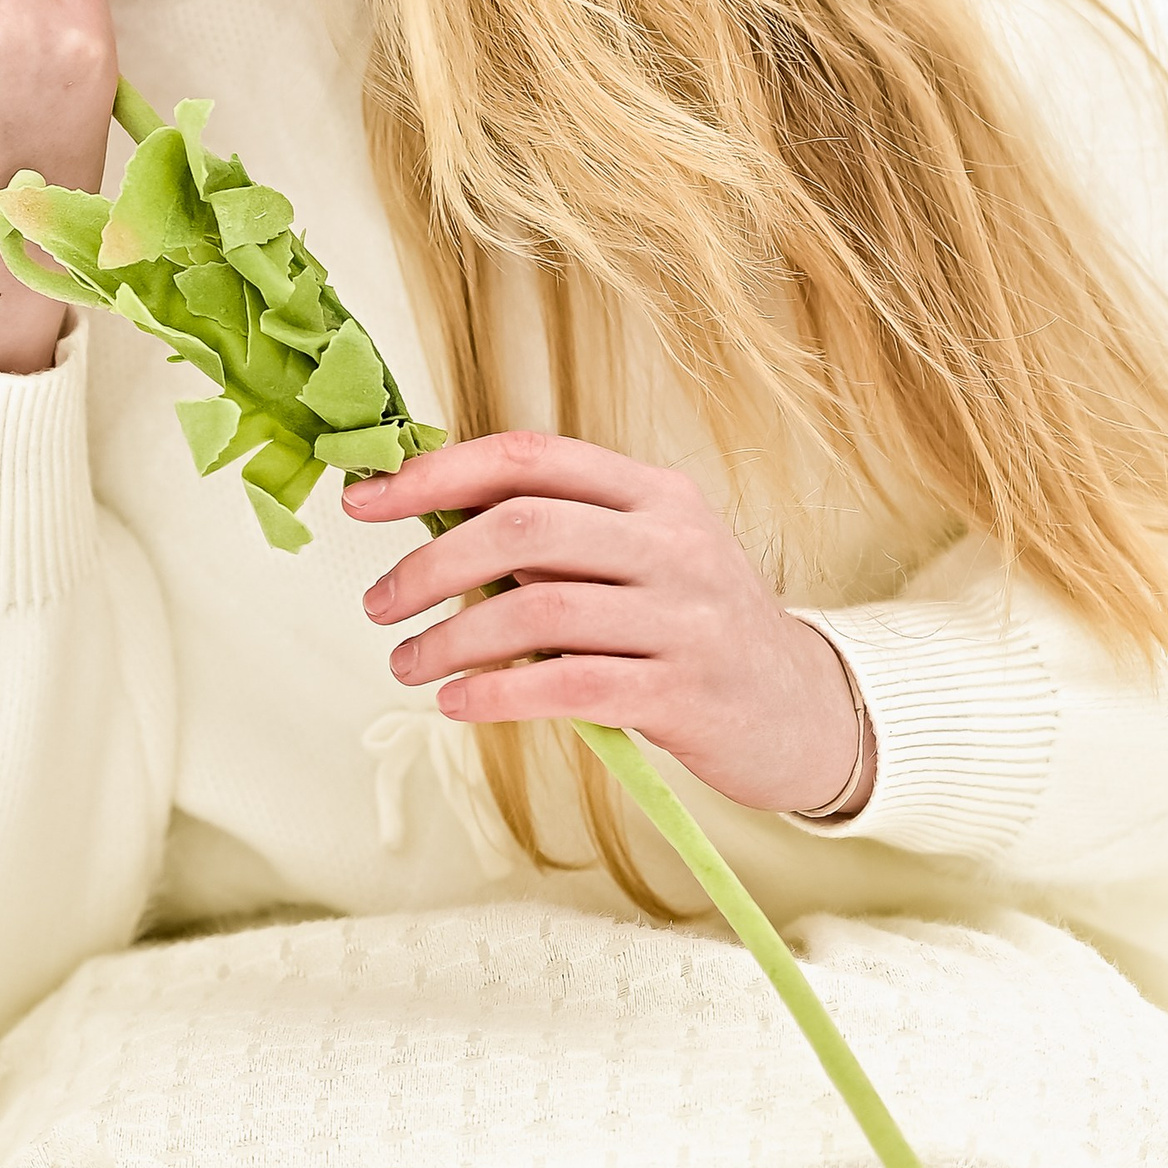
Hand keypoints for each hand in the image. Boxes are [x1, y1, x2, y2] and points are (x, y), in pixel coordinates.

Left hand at [343, 430, 873, 818]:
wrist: (803, 710)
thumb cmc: (694, 627)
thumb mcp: (645, 555)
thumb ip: (561, 534)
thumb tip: (431, 519)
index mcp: (654, 492)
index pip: (530, 457)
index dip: (437, 472)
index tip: (365, 500)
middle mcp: (672, 541)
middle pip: (523, 526)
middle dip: (431, 562)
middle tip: (378, 602)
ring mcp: (683, 616)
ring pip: (536, 607)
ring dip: (450, 638)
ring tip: (407, 663)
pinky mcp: (683, 692)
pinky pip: (569, 684)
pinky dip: (498, 693)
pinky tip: (458, 703)